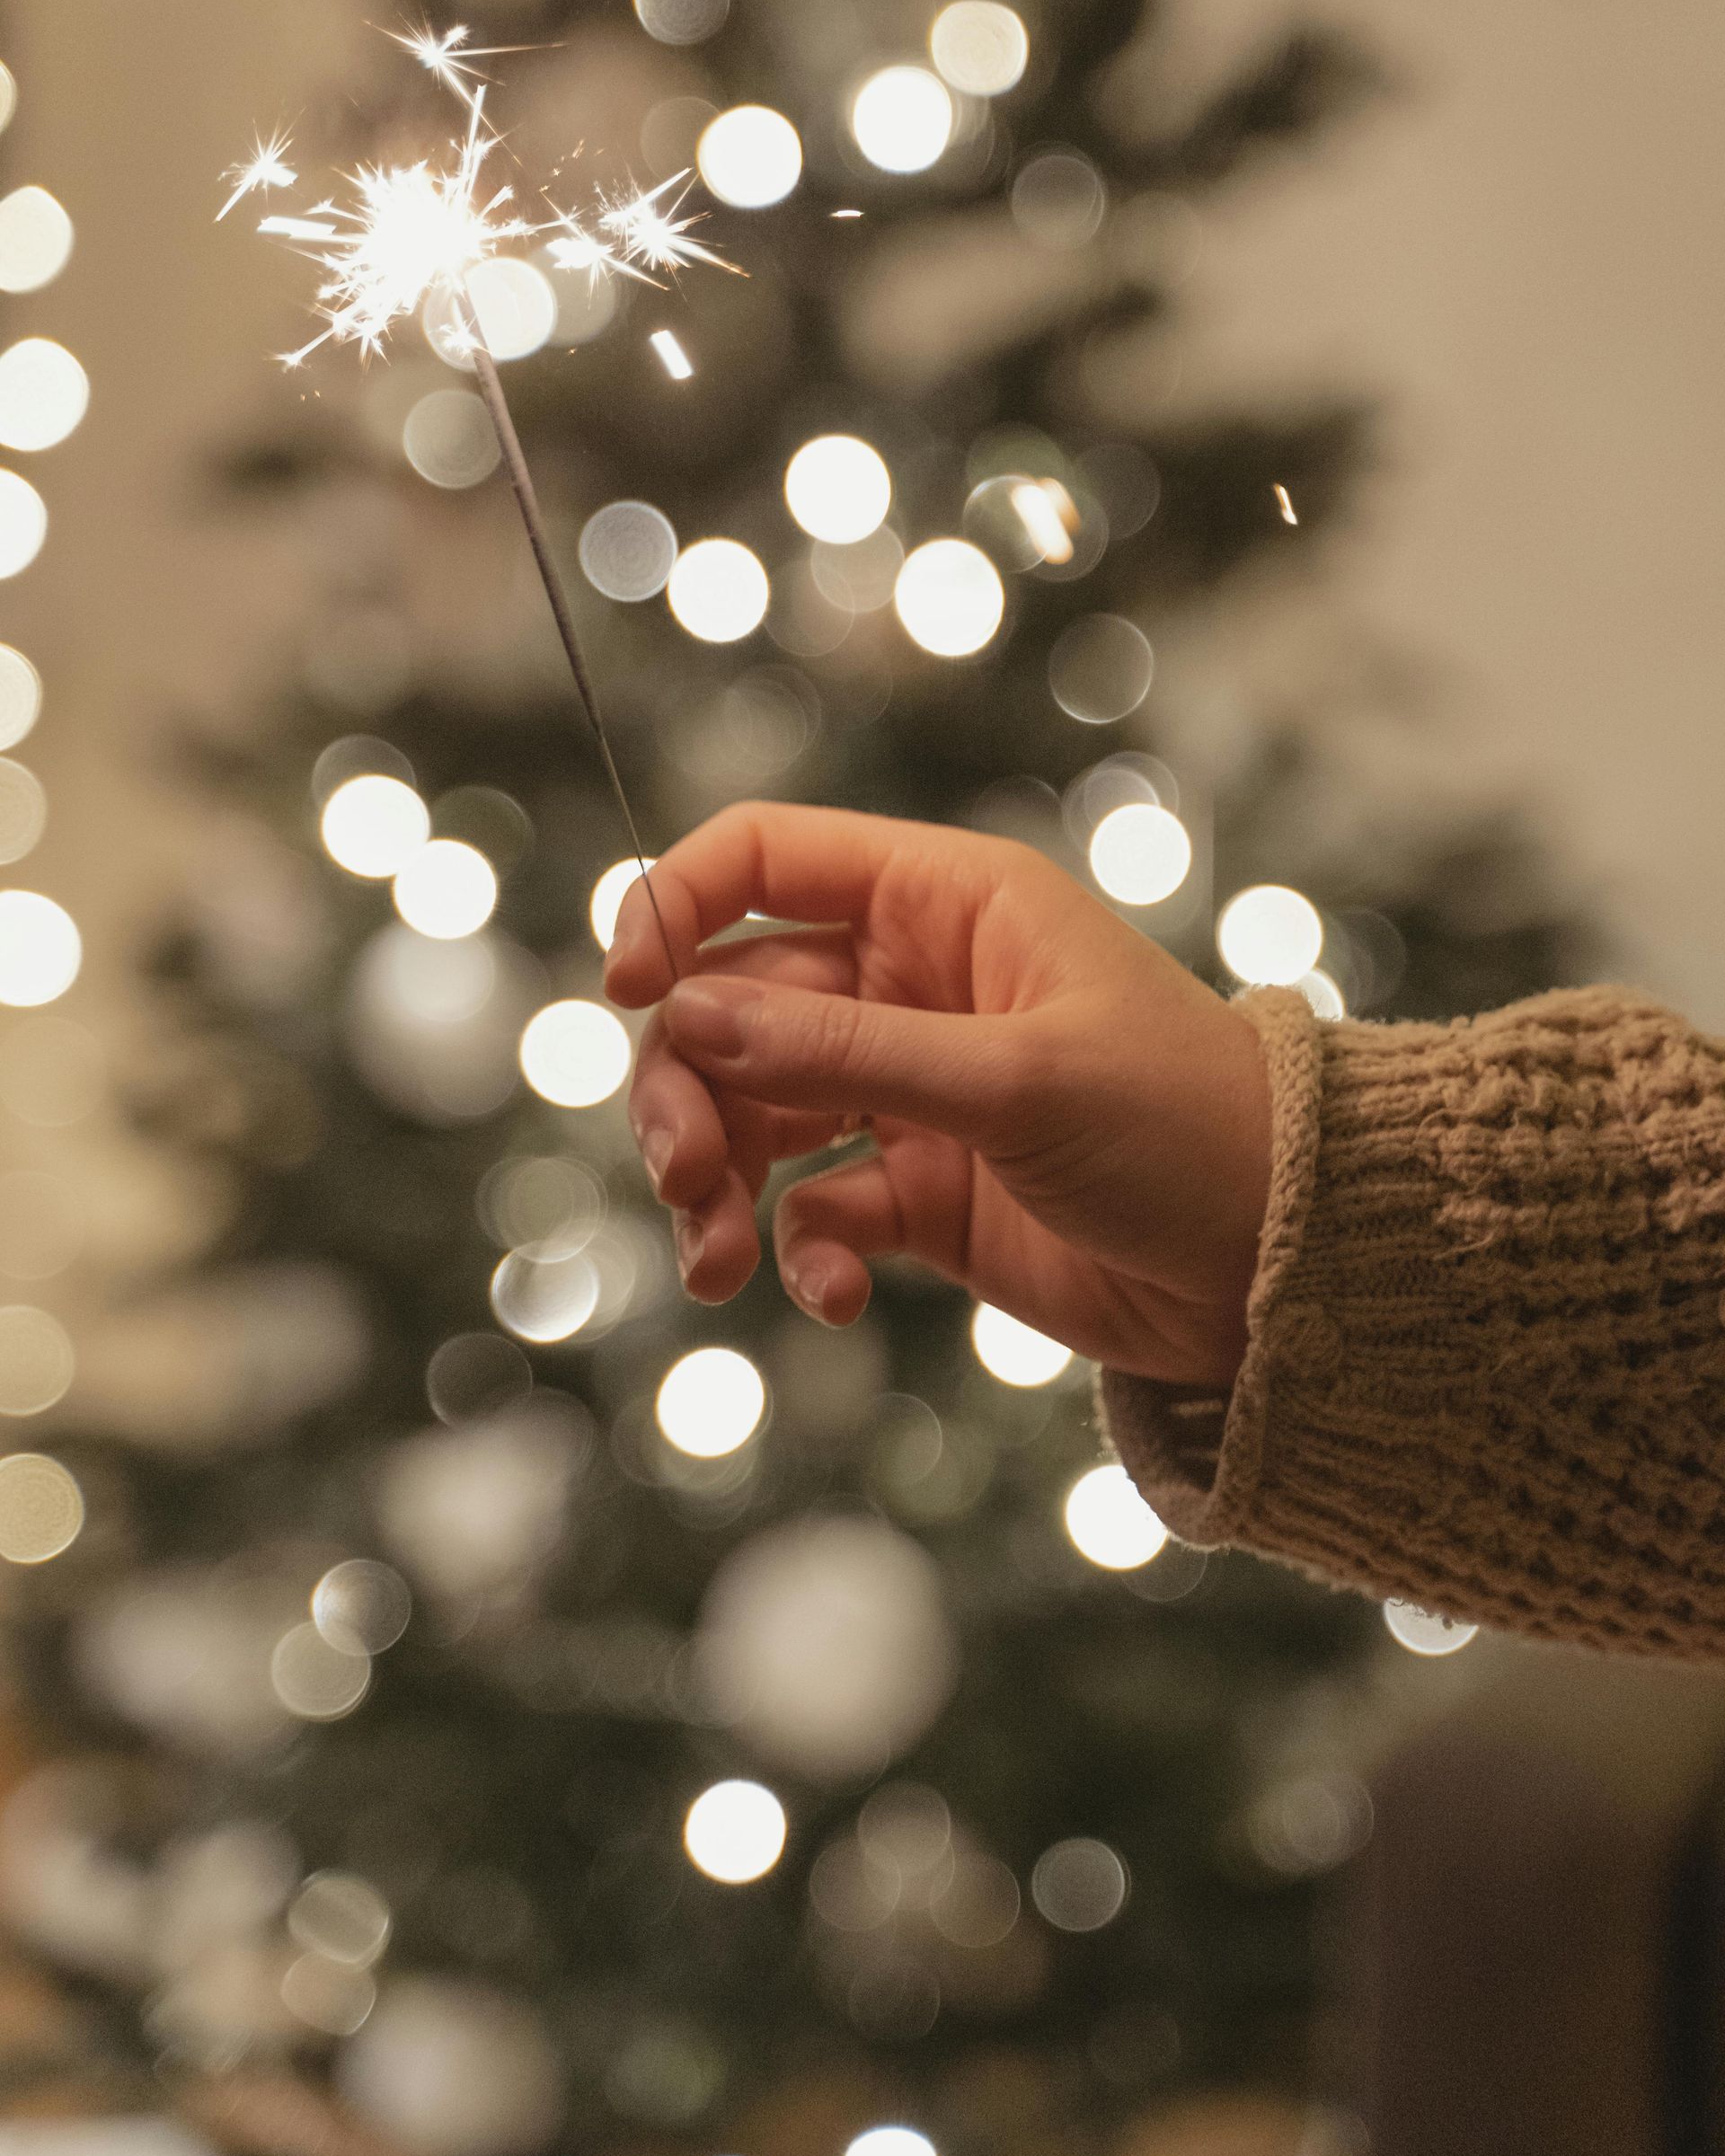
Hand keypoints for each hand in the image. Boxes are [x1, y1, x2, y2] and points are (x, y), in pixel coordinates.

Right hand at [603, 802, 1271, 1383]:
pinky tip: (838, 1297)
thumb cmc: (1187, 1128)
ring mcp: (911, 1091)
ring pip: (755, 1112)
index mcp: (944, 904)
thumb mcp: (1016, 1080)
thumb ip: (848, 1053)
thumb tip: (688, 1016)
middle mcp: (912, 985)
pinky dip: (804, 1255)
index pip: (764, 858)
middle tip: (684, 1173)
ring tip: (721, 1259)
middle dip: (688, 1087)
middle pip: (732, 1005)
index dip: (676, 907)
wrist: (1285, 1265)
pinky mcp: (922, 1194)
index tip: (629, 992)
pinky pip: (815, 1211)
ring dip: (718, 1183)